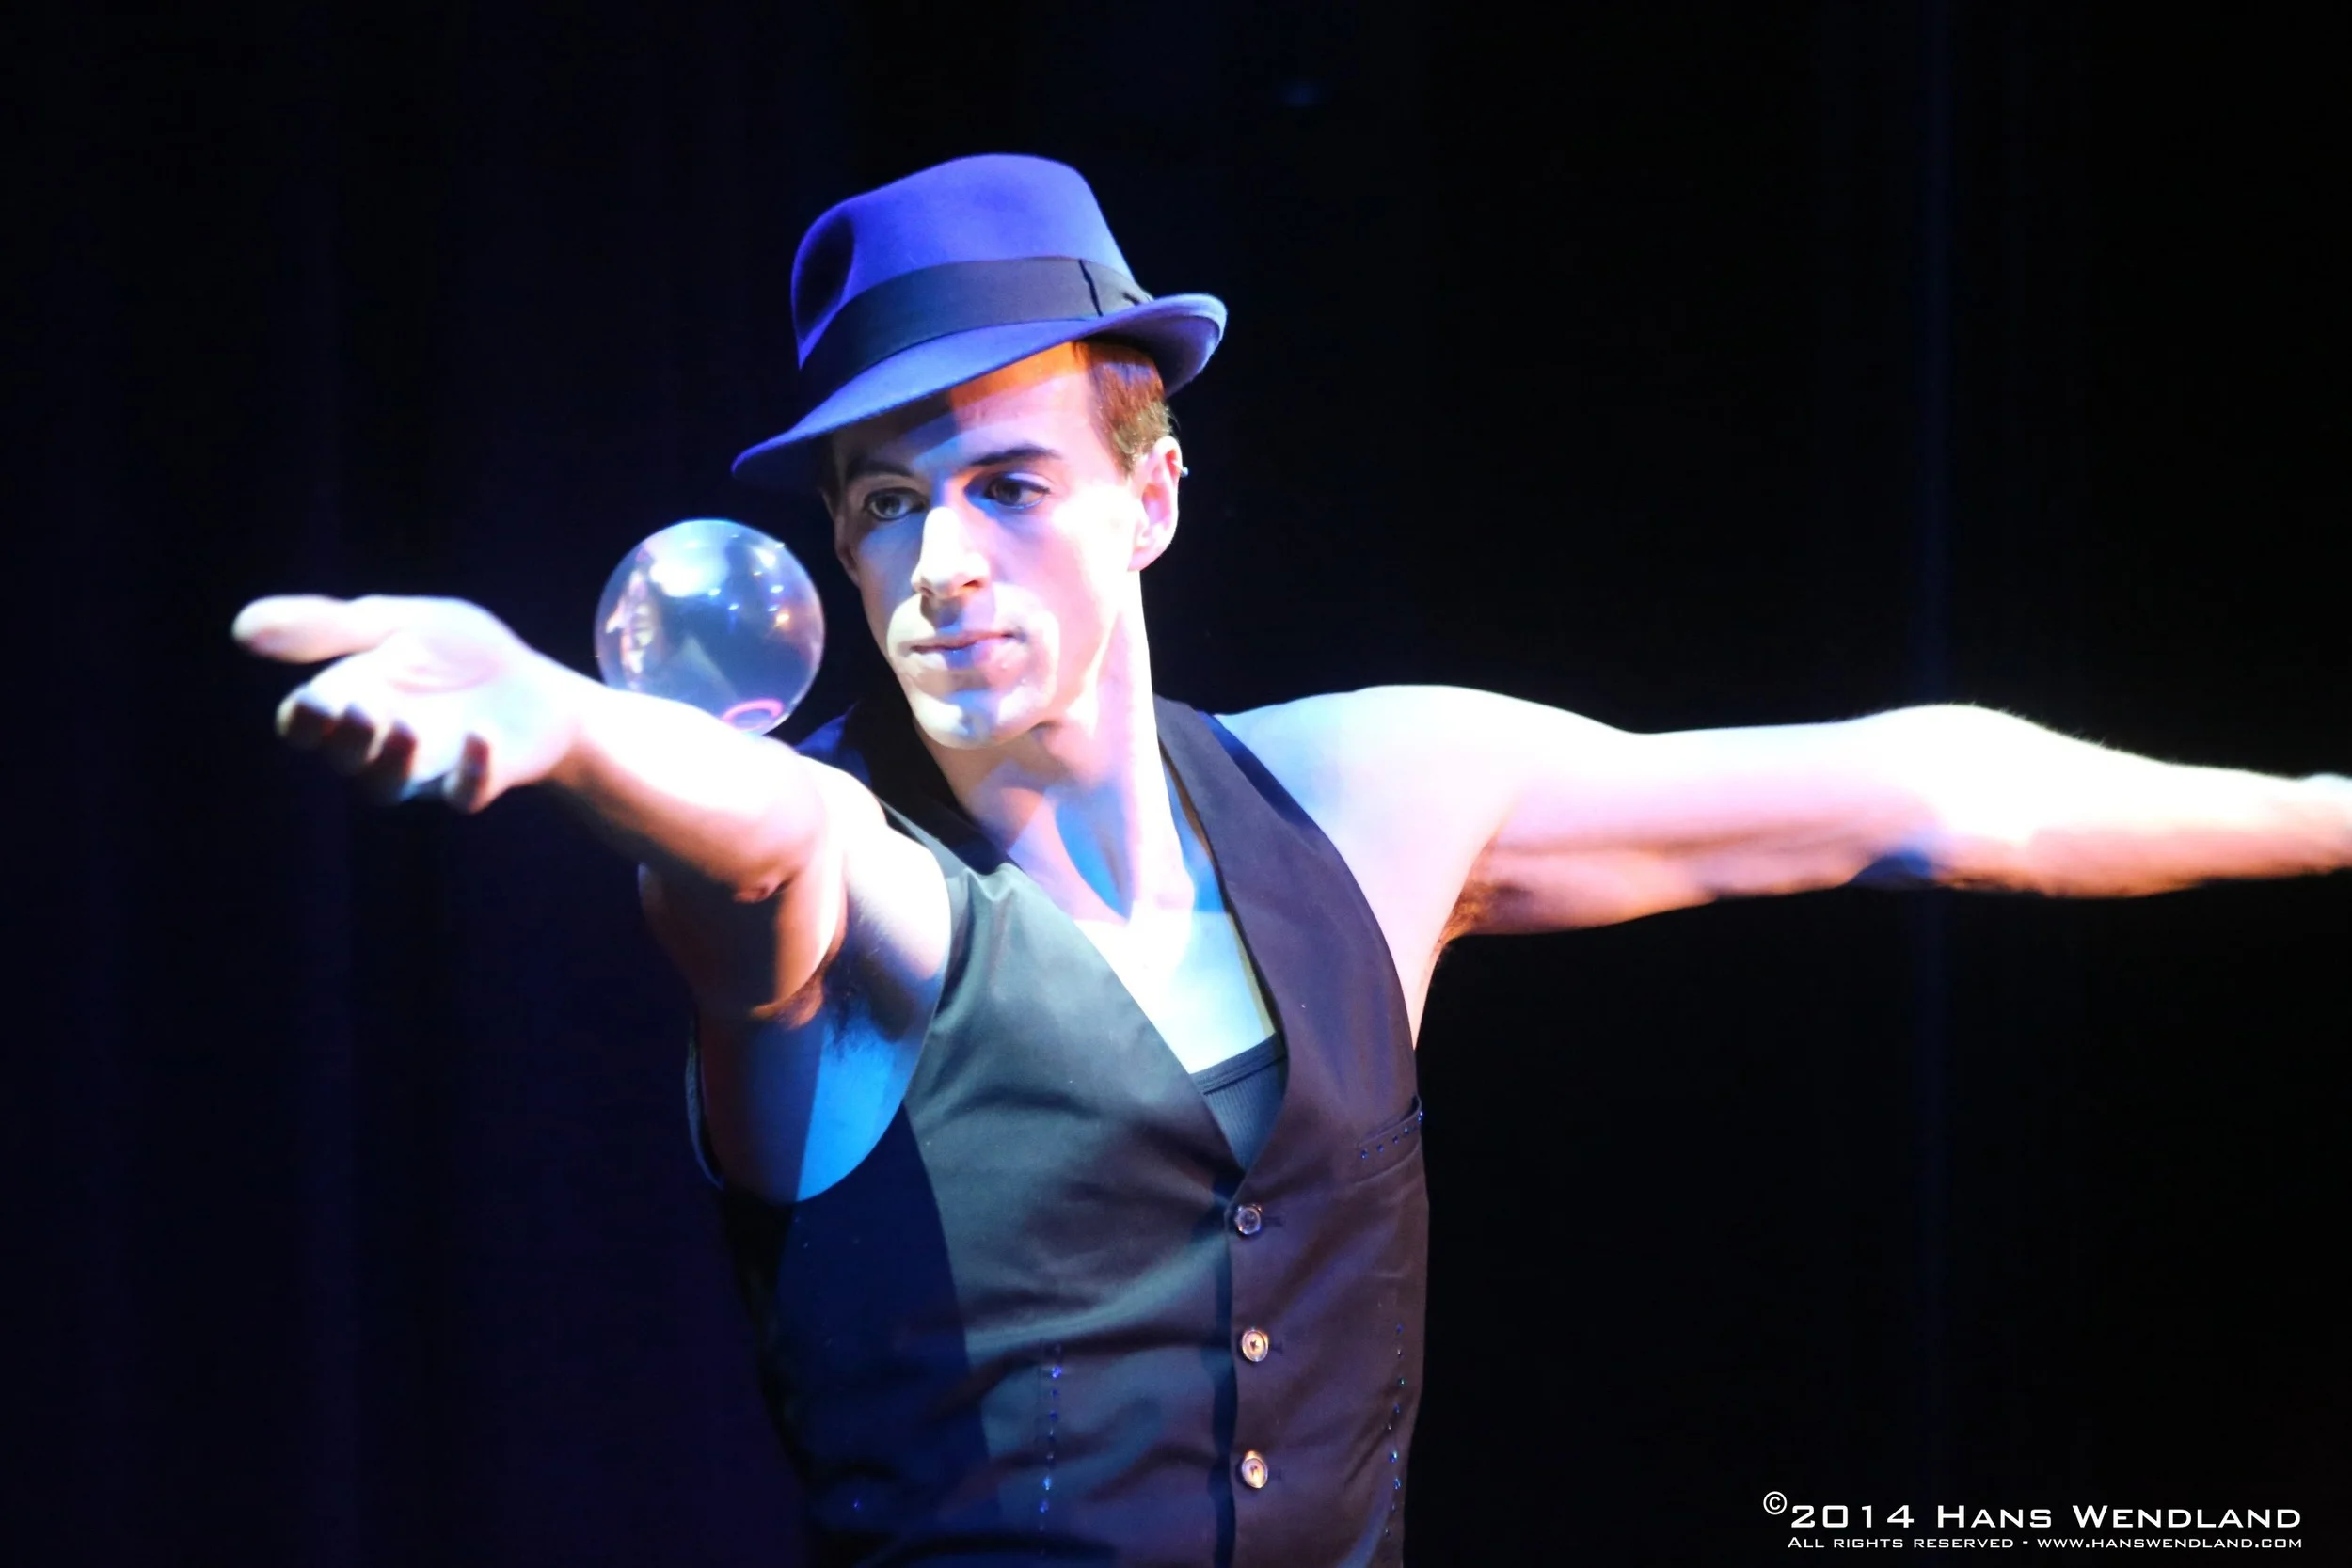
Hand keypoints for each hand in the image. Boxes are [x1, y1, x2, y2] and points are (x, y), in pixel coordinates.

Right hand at [233, 594, 588, 810]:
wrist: (537, 686)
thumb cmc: (457, 656)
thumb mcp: (396, 625)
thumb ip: (328, 627)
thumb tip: (241, 628)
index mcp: (351, 702)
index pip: (304, 726)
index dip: (302, 721)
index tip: (312, 703)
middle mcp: (380, 745)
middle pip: (343, 758)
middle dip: (347, 738)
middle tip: (360, 709)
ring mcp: (429, 768)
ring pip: (389, 787)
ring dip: (393, 760)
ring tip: (404, 727)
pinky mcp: (481, 779)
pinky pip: (467, 793)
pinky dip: (472, 771)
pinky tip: (481, 735)